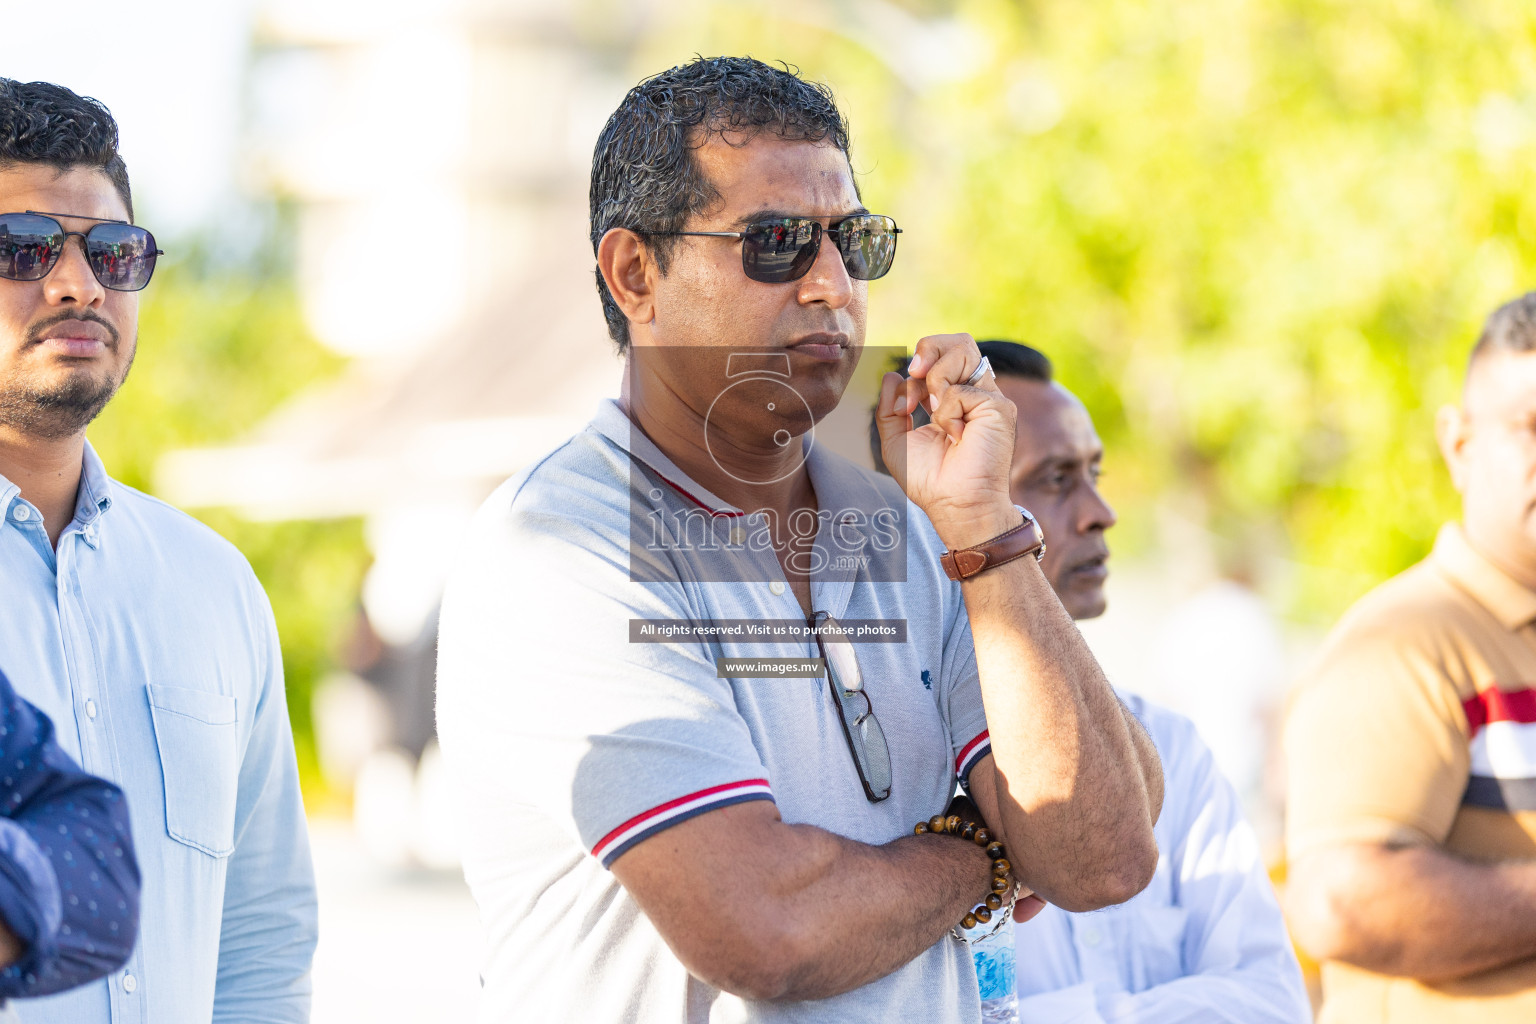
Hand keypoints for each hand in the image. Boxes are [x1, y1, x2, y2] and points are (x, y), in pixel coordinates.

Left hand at [874, 333, 1019, 547]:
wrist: (954, 506)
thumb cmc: (930, 480)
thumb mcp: (896, 441)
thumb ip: (890, 408)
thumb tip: (891, 375)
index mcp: (955, 398)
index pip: (942, 355)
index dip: (916, 367)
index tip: (903, 405)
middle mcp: (974, 394)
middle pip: (959, 341)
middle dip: (930, 349)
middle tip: (915, 374)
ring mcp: (989, 399)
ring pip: (964, 350)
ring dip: (936, 376)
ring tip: (932, 408)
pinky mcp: (998, 408)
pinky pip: (961, 389)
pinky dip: (945, 412)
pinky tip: (953, 435)